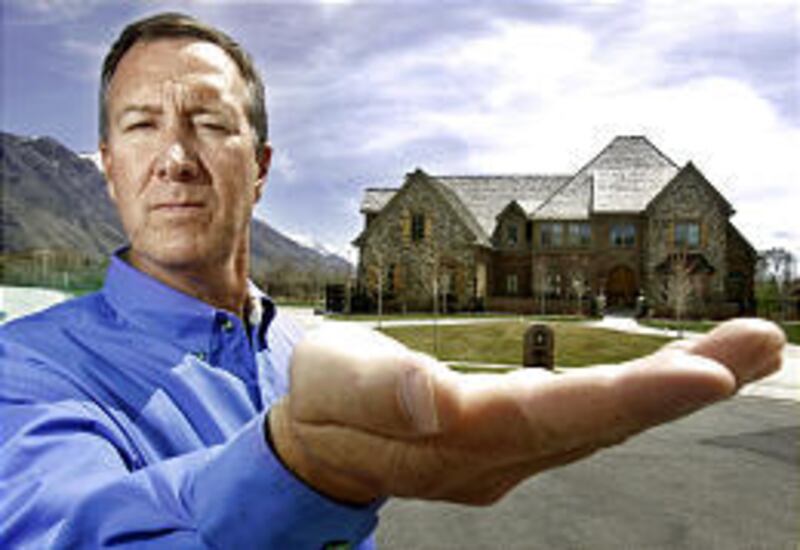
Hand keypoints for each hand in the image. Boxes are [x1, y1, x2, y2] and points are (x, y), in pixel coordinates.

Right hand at [268, 319, 784, 504]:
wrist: (322, 447)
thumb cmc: (323, 403)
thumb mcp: (326, 382)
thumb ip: (373, 390)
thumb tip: (432, 400)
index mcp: (451, 438)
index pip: (548, 418)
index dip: (625, 399)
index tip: (705, 377)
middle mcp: (496, 458)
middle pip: (598, 425)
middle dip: (682, 387)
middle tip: (763, 345)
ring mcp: (511, 456)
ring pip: (604, 424)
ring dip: (679, 386)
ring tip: (754, 346)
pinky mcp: (516, 442)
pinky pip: (590, 420)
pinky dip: (643, 394)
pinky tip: (688, 369)